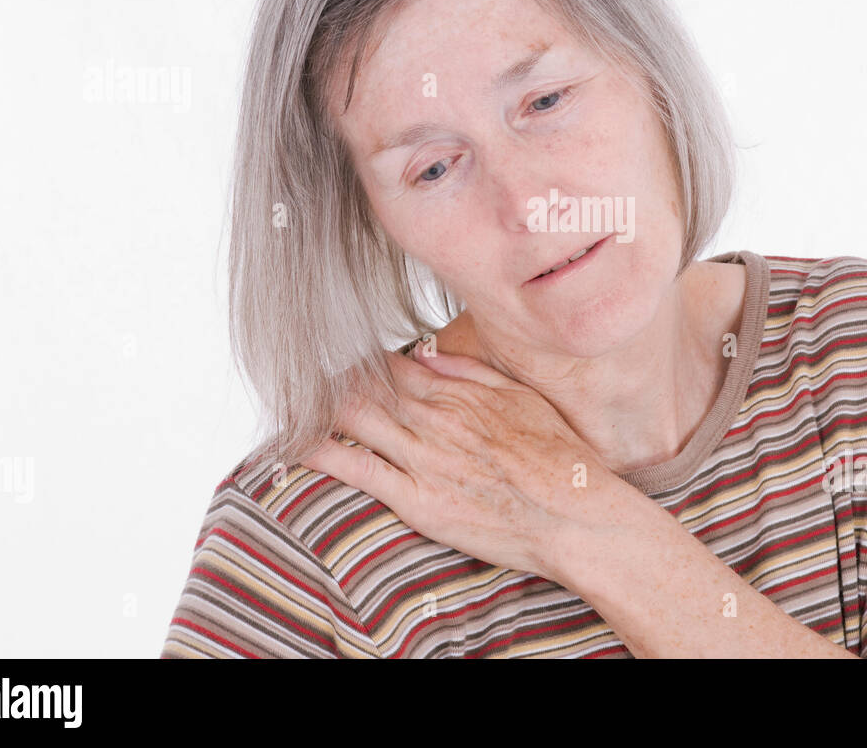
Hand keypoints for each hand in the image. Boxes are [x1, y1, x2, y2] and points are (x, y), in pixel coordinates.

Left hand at [302, 348, 626, 579]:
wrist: (577, 514)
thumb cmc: (559, 460)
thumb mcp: (522, 398)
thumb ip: (470, 372)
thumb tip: (425, 353)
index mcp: (459, 393)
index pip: (391, 366)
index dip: (358, 363)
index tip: (336, 362)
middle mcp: (435, 418)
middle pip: (365, 388)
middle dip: (328, 381)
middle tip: (299, 379)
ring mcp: (424, 458)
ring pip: (356, 419)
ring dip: (318, 408)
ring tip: (289, 403)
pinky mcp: (418, 499)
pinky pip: (359, 471)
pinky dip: (324, 455)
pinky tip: (296, 444)